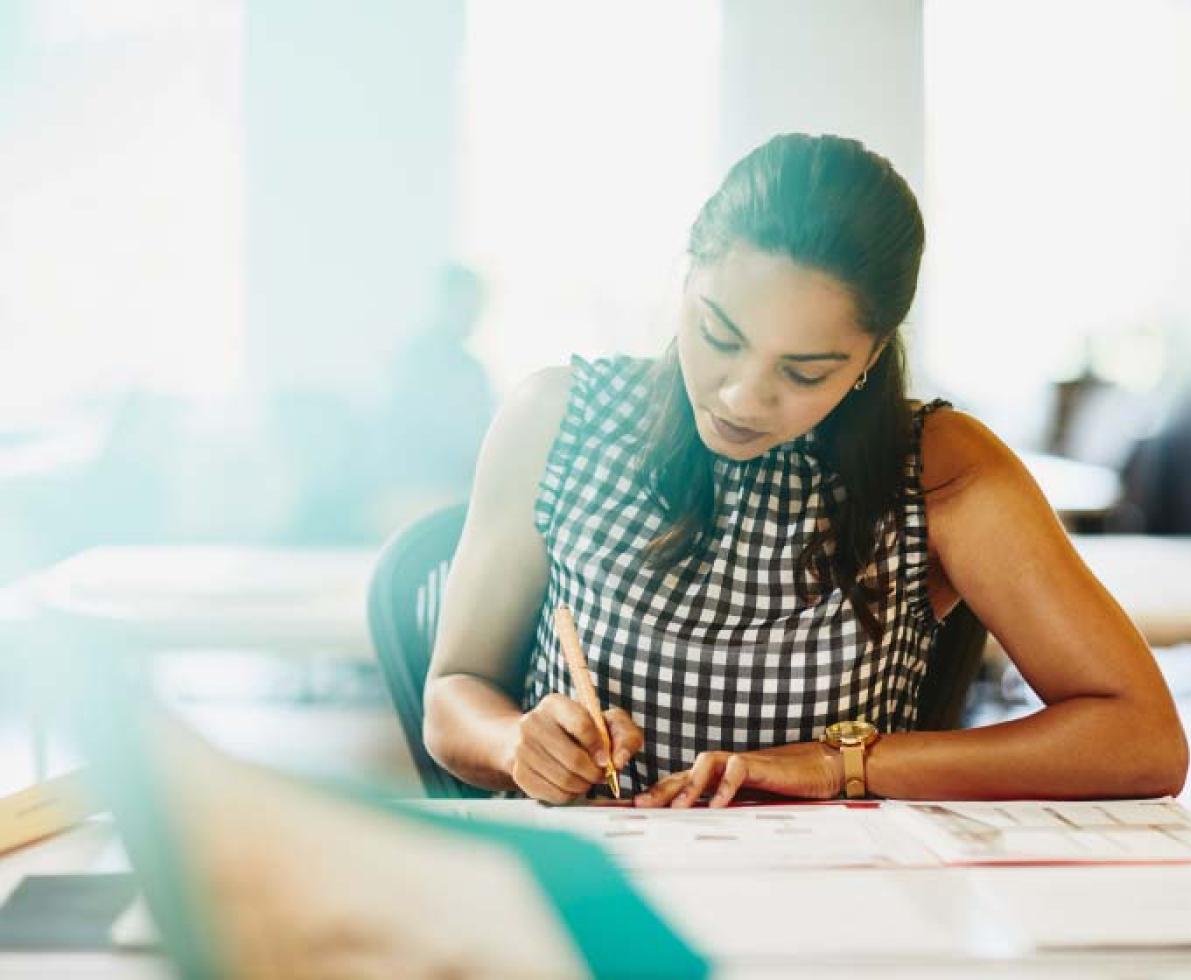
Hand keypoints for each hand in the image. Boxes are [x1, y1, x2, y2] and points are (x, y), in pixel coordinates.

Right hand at [505, 694, 643, 804]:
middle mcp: (532, 723)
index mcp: (554, 704)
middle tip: (600, 775)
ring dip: (583, 785)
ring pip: (565, 779)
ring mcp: (522, 749)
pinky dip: (569, 795)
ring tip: (586, 779)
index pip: (581, 725)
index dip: (600, 747)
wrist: (534, 740)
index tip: (606, 759)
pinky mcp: (519, 773)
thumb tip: (618, 761)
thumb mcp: (606, 723)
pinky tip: (571, 785)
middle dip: (595, 773)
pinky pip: (553, 794)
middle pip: (573, 758)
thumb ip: (625, 736)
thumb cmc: (579, 731)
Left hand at [634, 743, 843, 807]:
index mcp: (718, 779)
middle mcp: (723, 768)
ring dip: (690, 785)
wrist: (818, 767)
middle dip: (661, 789)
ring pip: (705, 764)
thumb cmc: (783, 787)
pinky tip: (719, 804)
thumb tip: (704, 838)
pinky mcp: (759, 764)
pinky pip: (737, 769)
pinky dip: (726, 786)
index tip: (636, 809)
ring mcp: (739, 763)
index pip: (680, 783)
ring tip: (679, 808)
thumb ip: (728, 813)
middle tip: (641, 806)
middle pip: (684, 773)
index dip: (658, 794)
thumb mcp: (751, 805)